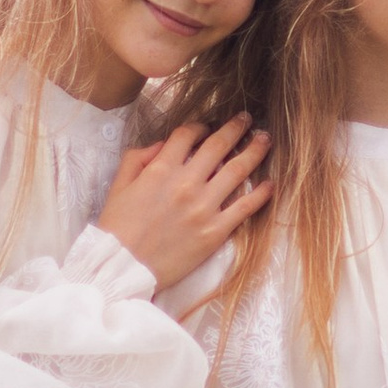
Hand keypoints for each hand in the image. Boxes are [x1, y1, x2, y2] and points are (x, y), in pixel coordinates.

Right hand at [99, 120, 270, 289]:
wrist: (123, 268)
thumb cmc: (117, 228)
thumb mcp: (119, 186)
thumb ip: (138, 158)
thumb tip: (162, 145)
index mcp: (161, 169)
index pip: (188, 135)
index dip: (200, 126)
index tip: (208, 126)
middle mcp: (186, 183)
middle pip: (218, 145)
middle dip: (235, 128)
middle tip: (247, 119)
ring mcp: (204, 208)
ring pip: (237, 171)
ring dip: (254, 151)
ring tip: (265, 139)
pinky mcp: (215, 232)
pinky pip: (245, 207)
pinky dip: (260, 193)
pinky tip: (269, 183)